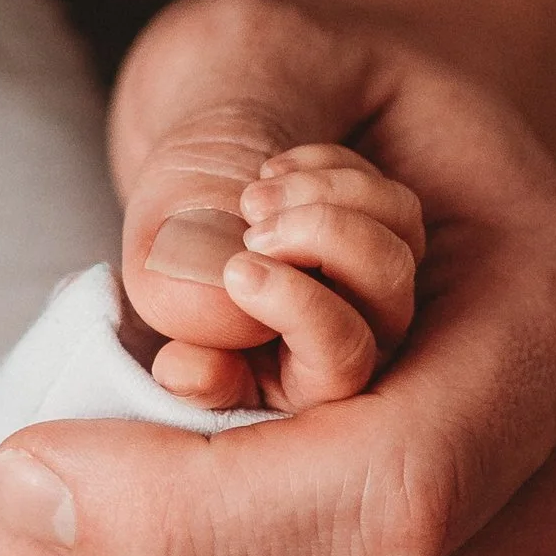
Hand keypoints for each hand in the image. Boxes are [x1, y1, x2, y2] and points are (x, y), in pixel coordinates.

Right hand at [135, 139, 423, 413]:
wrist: (189, 187)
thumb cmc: (174, 245)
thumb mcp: (158, 276)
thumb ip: (176, 326)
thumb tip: (191, 374)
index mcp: (290, 386)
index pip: (334, 368)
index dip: (299, 312)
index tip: (236, 267)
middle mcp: (347, 347)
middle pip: (387, 306)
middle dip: (322, 244)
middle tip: (250, 219)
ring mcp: (376, 294)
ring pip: (397, 254)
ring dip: (326, 203)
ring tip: (253, 193)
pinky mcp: (393, 241)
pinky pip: (396, 206)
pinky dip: (331, 174)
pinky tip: (272, 170)